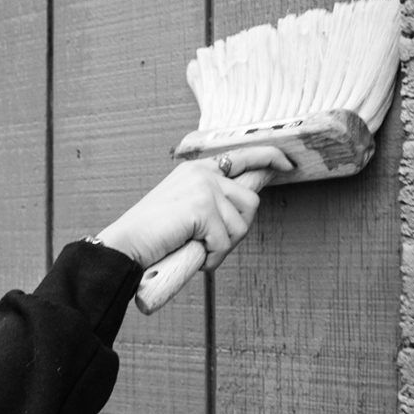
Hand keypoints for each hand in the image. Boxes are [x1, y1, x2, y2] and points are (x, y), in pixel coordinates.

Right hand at [97, 147, 294, 273]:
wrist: (126, 245)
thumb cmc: (153, 234)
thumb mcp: (186, 209)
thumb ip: (213, 202)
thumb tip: (245, 207)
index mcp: (199, 169)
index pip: (244, 155)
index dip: (271, 158)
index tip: (287, 165)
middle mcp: (204, 173)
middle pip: (250, 201)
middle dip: (237, 229)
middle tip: (212, 244)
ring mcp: (204, 188)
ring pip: (241, 225)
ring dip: (223, 247)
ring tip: (197, 250)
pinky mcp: (202, 207)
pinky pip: (225, 242)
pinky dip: (211, 258)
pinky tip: (193, 256)